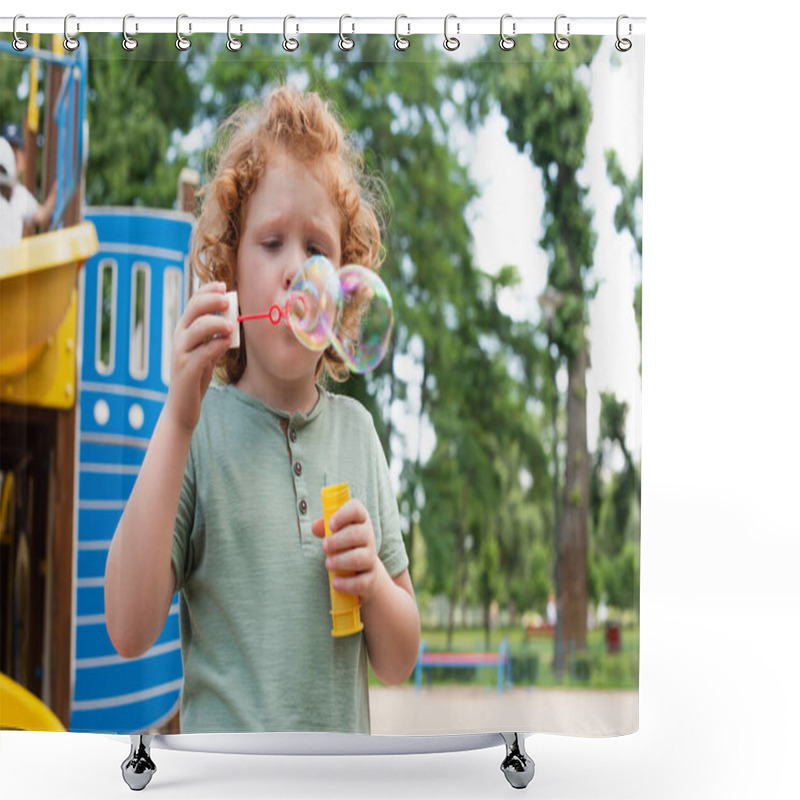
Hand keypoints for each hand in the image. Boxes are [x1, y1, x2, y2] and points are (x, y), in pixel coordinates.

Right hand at [163, 282, 232, 433]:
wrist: (182, 406)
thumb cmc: (196, 376)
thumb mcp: (206, 352)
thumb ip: (215, 337)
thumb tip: (231, 319)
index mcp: (184, 331)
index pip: (193, 303)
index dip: (207, 291)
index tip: (224, 286)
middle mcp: (179, 338)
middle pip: (193, 310)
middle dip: (211, 301)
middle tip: (228, 300)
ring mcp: (180, 353)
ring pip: (197, 329)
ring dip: (216, 322)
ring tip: (232, 324)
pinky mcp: (186, 370)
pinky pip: (202, 352)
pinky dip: (216, 345)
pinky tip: (227, 342)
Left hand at [311, 499, 383, 602]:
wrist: (364, 572)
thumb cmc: (345, 546)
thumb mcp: (335, 533)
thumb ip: (324, 526)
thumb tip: (315, 527)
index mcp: (360, 521)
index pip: (356, 509)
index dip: (344, 514)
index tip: (331, 524)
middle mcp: (369, 537)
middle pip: (358, 534)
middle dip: (337, 541)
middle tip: (324, 547)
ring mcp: (371, 558)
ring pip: (359, 558)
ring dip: (340, 561)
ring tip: (328, 564)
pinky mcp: (371, 579)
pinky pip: (361, 582)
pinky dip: (346, 583)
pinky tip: (335, 582)